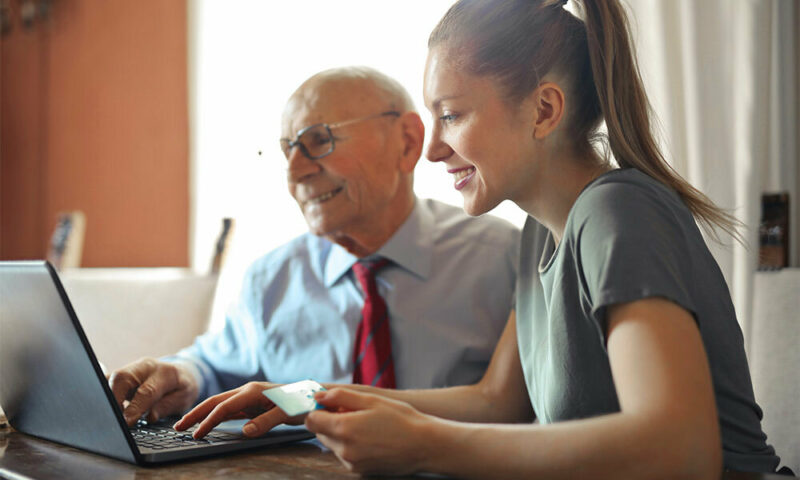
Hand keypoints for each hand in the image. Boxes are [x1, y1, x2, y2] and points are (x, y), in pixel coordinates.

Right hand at [109, 358, 198, 425]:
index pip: (147, 391)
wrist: (181, 373)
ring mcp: (132, 368)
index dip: (135, 408)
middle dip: (114, 399)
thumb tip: (150, 417)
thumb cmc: (181, 388)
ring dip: (107, 397)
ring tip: (110, 415)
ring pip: (111, 378)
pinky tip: (106, 407)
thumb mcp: (183, 399)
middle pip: (122, 378)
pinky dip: (104, 393)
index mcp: (165, 372)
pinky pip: (107, 381)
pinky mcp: (122, 374)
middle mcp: (146, 367)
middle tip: (114, 419)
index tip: (127, 422)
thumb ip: (166, 407)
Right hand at [174, 381, 299, 438]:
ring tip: (186, 426)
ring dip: (202, 414)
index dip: (209, 421)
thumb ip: (266, 422)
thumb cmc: (302, 402)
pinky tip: (208, 423)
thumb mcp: (287, 413)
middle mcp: (247, 391)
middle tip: (177, 427)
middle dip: (195, 413)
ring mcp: (248, 397)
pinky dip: (215, 416)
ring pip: (220, 405)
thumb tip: (245, 432)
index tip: (197, 434)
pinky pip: (229, 410)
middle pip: (215, 401)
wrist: (313, 395)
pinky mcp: (252, 403)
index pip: (224, 407)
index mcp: (253, 391)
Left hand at [305, 388, 434, 475]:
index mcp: (344, 428)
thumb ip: (340, 396)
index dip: (319, 410)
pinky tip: (370, 439)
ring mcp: (351, 463)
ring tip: (366, 426)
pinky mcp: (359, 471)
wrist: (424, 446)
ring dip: (341, 434)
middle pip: (320, 433)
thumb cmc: (401, 419)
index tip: (331, 404)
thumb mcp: (371, 400)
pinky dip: (351, 446)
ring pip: (332, 445)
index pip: (311, 420)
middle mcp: (343, 449)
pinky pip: (344, 455)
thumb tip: (318, 396)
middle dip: (330, 421)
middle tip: (353, 413)